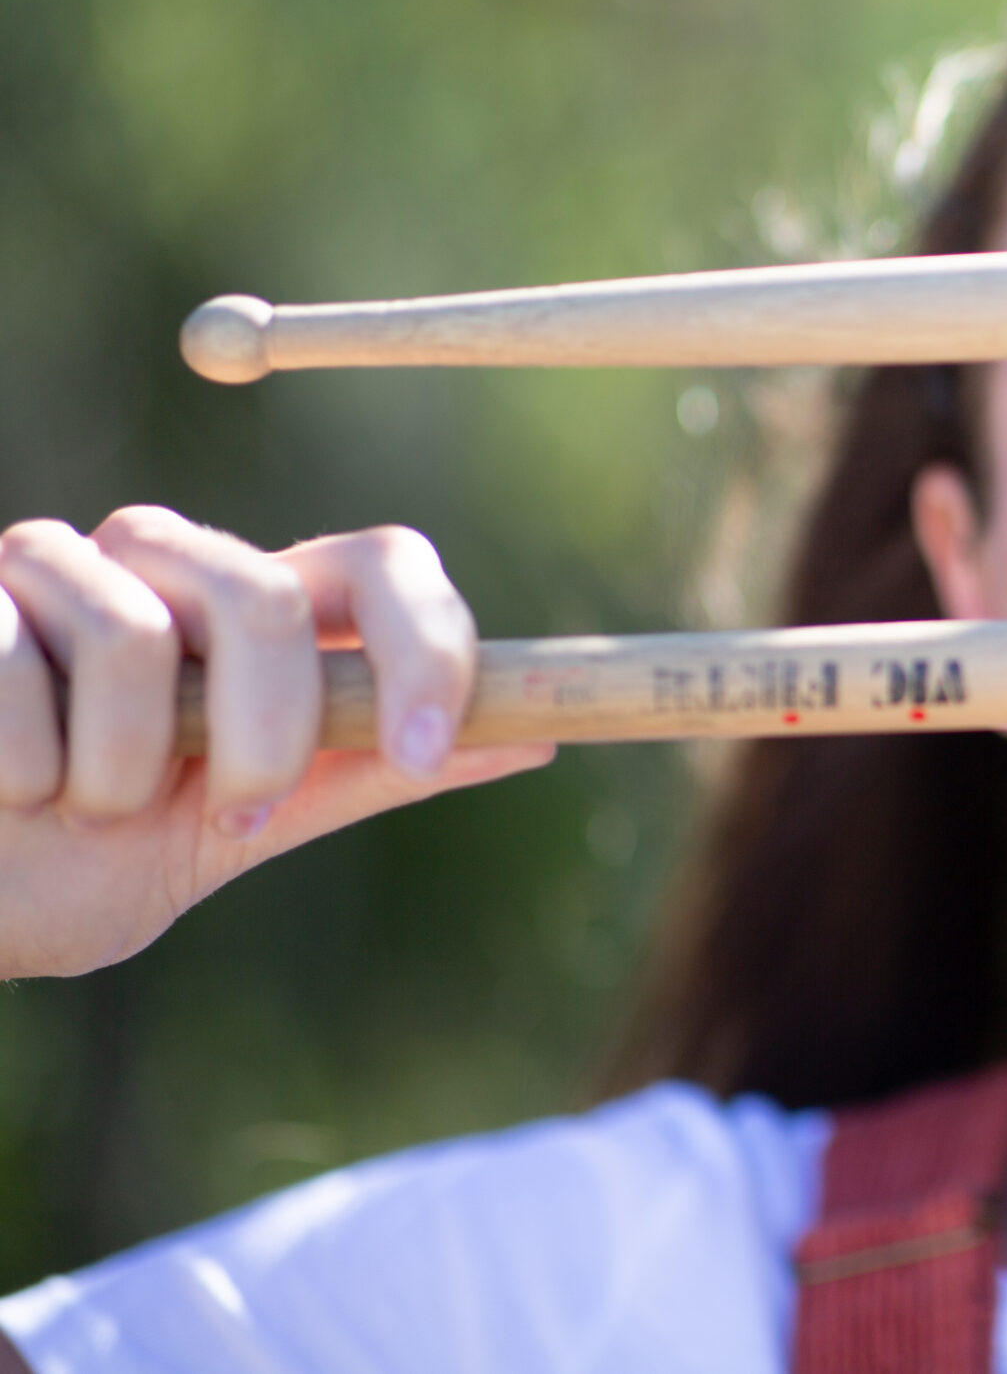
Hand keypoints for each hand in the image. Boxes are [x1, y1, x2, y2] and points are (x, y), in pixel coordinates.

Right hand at [0, 507, 551, 977]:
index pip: (388, 564)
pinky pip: (12, 669)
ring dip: (110, 773)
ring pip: (135, 638)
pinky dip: (15, 768)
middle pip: (269, 597)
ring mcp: (58, 562)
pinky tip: (2, 787)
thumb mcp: (239, 830)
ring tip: (75, 807)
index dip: (425, 649)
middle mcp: (172, 562)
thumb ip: (365, 774)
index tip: (428, 752)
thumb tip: (534, 736)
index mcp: (261, 613)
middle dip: (264, 737)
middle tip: (225, 817)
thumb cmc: (80, 863)